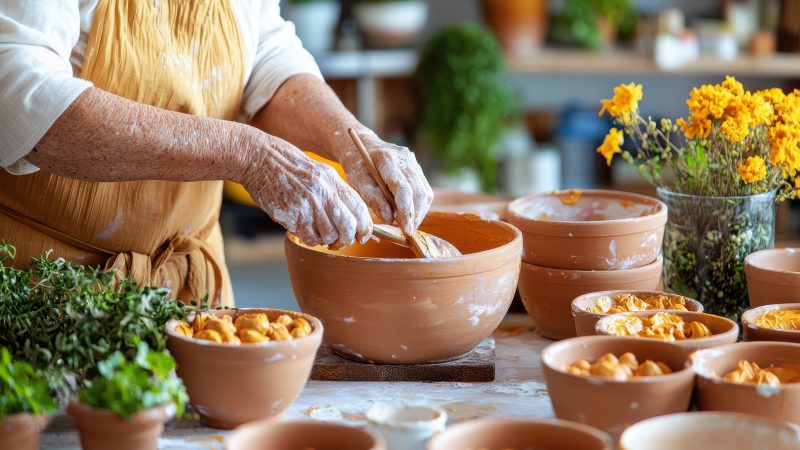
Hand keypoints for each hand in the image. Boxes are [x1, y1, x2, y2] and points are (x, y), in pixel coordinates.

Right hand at [238, 135, 371, 247]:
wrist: (259, 158)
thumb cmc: (289, 168)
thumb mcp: (319, 173)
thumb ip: (335, 192)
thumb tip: (352, 218)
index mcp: (333, 180)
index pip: (360, 208)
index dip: (365, 226)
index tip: (363, 235)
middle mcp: (323, 192)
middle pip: (348, 226)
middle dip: (347, 238)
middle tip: (340, 240)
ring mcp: (308, 204)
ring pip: (330, 235)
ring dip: (326, 240)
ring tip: (319, 233)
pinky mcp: (293, 214)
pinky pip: (310, 238)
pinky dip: (310, 239)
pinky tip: (305, 231)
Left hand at [339, 130, 433, 234]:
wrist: (362, 146)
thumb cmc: (356, 165)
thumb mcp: (357, 182)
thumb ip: (373, 199)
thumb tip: (388, 219)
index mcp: (386, 158)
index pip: (403, 188)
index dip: (406, 211)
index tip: (405, 229)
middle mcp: (404, 158)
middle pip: (418, 191)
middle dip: (415, 215)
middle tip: (407, 232)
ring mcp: (413, 162)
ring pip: (425, 192)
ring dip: (419, 213)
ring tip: (408, 225)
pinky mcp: (417, 168)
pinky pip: (425, 190)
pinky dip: (420, 206)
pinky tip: (410, 216)